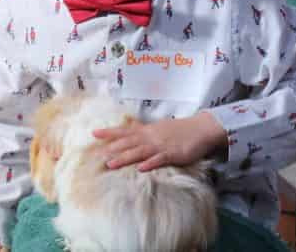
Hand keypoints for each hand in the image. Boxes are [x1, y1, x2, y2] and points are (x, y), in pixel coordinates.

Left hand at [92, 111, 226, 171]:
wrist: (201, 128)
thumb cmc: (180, 130)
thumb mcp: (160, 128)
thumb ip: (146, 133)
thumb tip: (131, 134)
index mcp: (148, 130)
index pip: (125, 130)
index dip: (110, 132)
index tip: (93, 133)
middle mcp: (152, 136)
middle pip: (129, 142)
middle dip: (113, 148)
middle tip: (98, 155)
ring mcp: (161, 145)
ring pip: (140, 151)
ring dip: (125, 157)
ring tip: (111, 164)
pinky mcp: (173, 154)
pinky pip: (160, 159)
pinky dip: (150, 163)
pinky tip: (141, 168)